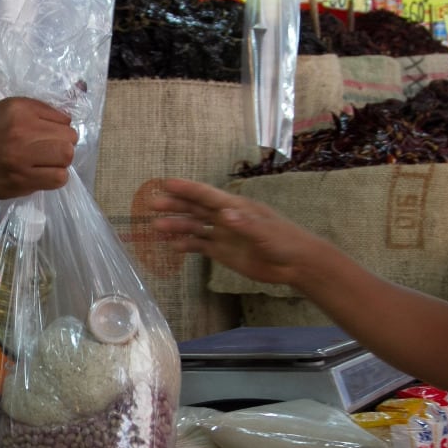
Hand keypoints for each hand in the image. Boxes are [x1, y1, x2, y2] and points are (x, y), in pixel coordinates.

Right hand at [0, 96, 75, 199]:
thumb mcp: (8, 109)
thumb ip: (38, 111)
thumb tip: (68, 122)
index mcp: (20, 109)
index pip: (63, 118)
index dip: (60, 128)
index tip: (48, 135)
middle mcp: (22, 130)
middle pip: (69, 137)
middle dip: (65, 144)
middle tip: (50, 150)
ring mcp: (22, 157)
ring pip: (66, 156)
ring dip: (61, 161)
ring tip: (47, 162)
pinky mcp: (22, 180)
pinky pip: (58, 178)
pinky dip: (56, 177)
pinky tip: (44, 174)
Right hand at [148, 178, 317, 287]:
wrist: (294, 264)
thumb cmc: (285, 241)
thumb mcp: (266, 233)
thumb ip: (245, 224)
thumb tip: (224, 215)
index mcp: (236, 207)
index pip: (207, 195)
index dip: (188, 188)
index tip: (167, 183)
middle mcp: (225, 217)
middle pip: (196, 208)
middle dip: (175, 205)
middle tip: (153, 204)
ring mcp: (222, 234)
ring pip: (194, 227)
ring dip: (176, 226)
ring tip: (156, 228)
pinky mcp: (222, 252)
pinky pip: (200, 246)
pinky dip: (187, 245)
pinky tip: (173, 246)